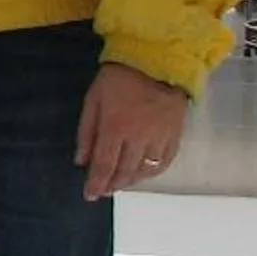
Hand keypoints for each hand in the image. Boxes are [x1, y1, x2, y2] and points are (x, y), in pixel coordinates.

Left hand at [74, 61, 187, 199]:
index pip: (104, 165)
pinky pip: (165, 162)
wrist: (157, 59)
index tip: (90, 195)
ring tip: (120, 183)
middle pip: (124, 172)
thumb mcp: (94, 99)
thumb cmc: (119, 77)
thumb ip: (86, 131)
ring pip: (144, 171)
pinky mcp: (175, 135)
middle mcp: (138, 138)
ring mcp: (159, 138)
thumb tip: (81, 161)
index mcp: (115, 128)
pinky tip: (144, 174)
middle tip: (104, 191)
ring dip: (131, 181)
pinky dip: (153, 172)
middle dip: (112, 185)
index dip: (96, 184)